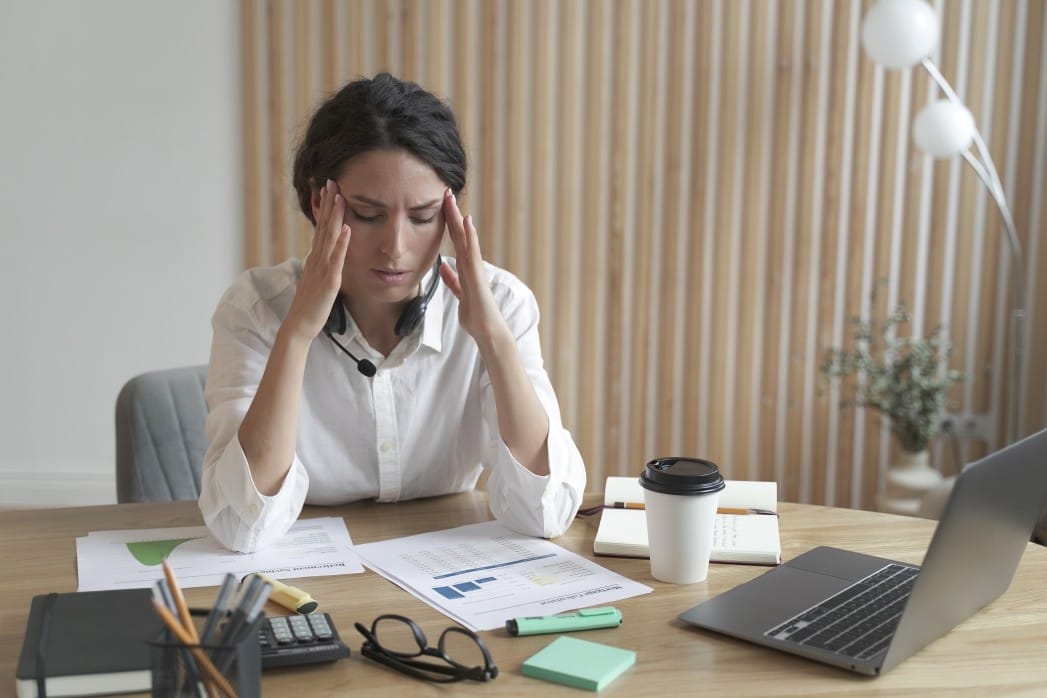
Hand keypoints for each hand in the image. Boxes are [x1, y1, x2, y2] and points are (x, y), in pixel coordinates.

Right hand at [284, 179, 350, 341]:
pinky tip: (347, 228)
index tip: (328, 189)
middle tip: (332, 181)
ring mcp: (322, 268)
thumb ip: (320, 265)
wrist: (300, 325)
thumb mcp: (315, 279)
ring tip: (340, 196)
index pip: (320, 228)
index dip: (324, 208)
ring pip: (329, 237)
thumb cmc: (310, 305)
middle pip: (323, 226)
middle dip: (328, 203)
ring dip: (335, 216)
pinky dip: (341, 243)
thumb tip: (324, 253)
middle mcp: (316, 259)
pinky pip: (336, 259)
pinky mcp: (329, 281)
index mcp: (315, 258)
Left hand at [439, 189, 508, 345]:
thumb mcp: (459, 293)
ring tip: (453, 201)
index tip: (441, 205)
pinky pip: (472, 252)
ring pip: (466, 239)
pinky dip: (470, 237)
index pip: (456, 240)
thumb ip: (453, 279)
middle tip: (446, 193)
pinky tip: (467, 223)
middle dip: (452, 214)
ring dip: (459, 220)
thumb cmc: (476, 314)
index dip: (448, 223)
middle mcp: (472, 264)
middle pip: (460, 234)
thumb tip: (444, 266)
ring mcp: (476, 268)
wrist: (487, 330)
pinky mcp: (477, 275)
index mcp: (466, 267)